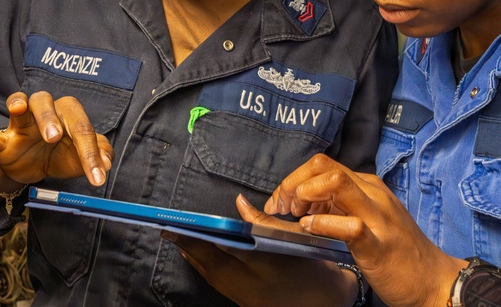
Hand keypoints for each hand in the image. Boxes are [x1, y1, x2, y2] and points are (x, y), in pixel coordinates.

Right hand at [0, 91, 113, 196]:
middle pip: (49, 104)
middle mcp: (45, 113)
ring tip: (18, 111)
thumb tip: (107, 163)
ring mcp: (21, 124)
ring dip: (21, 107)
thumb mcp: (80, 159)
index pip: (80, 126)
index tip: (99, 176)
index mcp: (68, 116)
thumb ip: (98, 156)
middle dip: (52, 118)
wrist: (33, 168)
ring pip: (21, 103)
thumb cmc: (60, 156)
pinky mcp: (2, 139)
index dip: (91, 152)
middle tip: (55, 137)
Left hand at [165, 194, 358, 306]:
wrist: (332, 306)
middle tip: (170, 230)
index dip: (188, 236)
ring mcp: (244, 297)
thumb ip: (261, 222)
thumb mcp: (291, 240)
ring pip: (211, 275)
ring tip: (184, 240)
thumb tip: (239, 203)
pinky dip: (209, 268)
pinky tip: (207, 257)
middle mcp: (242, 286)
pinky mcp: (249, 301)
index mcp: (249, 269)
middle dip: (188, 246)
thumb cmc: (313, 271)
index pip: (209, 250)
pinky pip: (220, 283)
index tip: (168, 225)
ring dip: (196, 257)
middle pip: (206, 264)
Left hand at [266, 154, 467, 306]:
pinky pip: (350, 225)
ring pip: (336, 182)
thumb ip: (339, 206)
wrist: (433, 280)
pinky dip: (323, 224)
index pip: (323, 164)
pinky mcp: (378, 244)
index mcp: (367, 185)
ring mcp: (378, 216)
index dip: (294, 178)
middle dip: (293, 183)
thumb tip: (304, 201)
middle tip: (283, 209)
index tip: (282, 203)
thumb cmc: (397, 251)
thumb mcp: (367, 218)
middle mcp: (372, 193)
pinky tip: (309, 229)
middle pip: (323, 166)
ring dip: (305, 194)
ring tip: (296, 216)